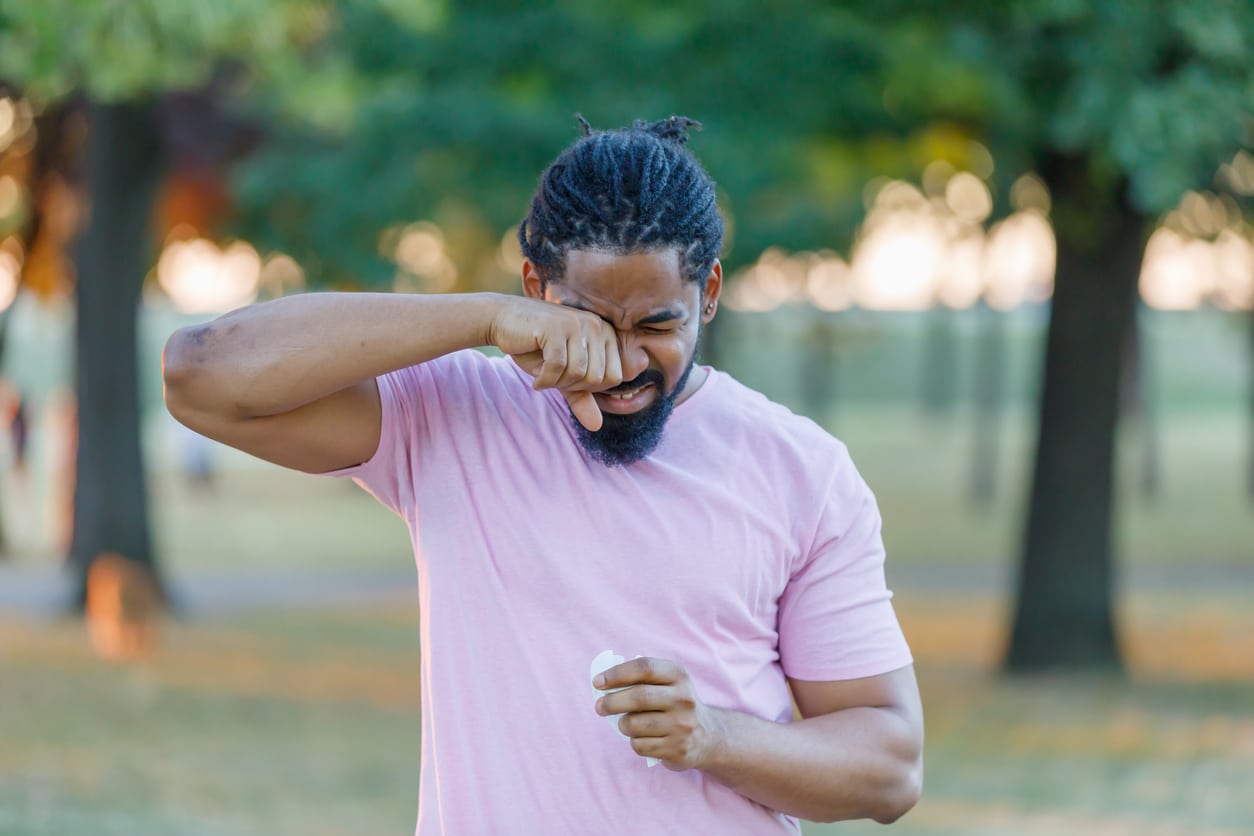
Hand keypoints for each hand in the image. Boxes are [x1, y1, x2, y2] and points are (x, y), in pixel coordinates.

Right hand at [487, 296, 622, 430]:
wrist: (503, 321)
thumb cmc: (535, 347)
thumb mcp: (562, 375)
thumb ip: (581, 397)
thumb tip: (596, 426)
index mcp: (605, 334)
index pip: (614, 377)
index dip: (589, 388)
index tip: (567, 379)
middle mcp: (596, 326)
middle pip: (597, 378)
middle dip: (572, 386)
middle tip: (553, 377)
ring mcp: (576, 324)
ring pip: (578, 373)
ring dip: (556, 382)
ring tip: (544, 374)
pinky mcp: (555, 327)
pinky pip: (557, 366)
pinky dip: (544, 379)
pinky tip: (536, 377)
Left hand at [594, 657, 724, 770]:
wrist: (708, 736)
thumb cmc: (674, 704)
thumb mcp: (667, 684)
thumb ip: (640, 680)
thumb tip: (602, 684)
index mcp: (679, 675)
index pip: (644, 667)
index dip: (617, 674)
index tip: (598, 682)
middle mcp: (684, 699)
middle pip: (639, 697)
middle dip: (611, 702)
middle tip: (599, 707)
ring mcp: (682, 725)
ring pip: (635, 724)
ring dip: (623, 724)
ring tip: (627, 723)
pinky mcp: (677, 749)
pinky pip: (640, 745)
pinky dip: (634, 742)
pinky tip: (644, 738)